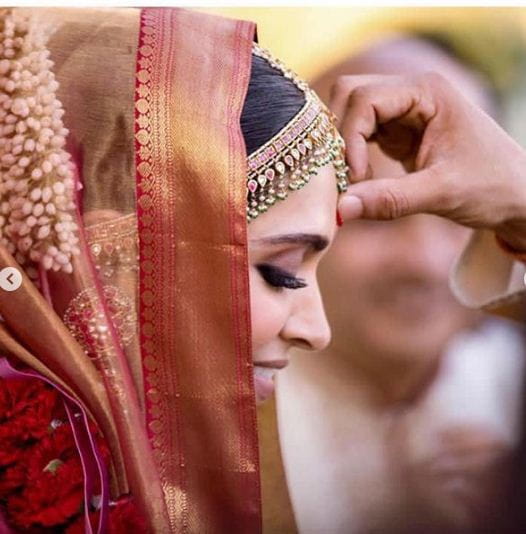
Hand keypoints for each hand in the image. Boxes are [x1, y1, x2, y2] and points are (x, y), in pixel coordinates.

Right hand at [331, 73, 525, 250]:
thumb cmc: (490, 186)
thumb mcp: (440, 193)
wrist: (514, 195)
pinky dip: (350, 155)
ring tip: (348, 179)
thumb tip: (339, 211)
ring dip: (341, 145)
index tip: (355, 178)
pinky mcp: (397, 132)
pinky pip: (359, 134)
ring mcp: (402, 112)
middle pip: (350, 95)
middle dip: (338, 135)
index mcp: (427, 91)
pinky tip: (356, 179)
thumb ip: (389, 200)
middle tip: (342, 175)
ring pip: (350, 114)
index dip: (350, 137)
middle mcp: (411, 93)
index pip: (365, 98)